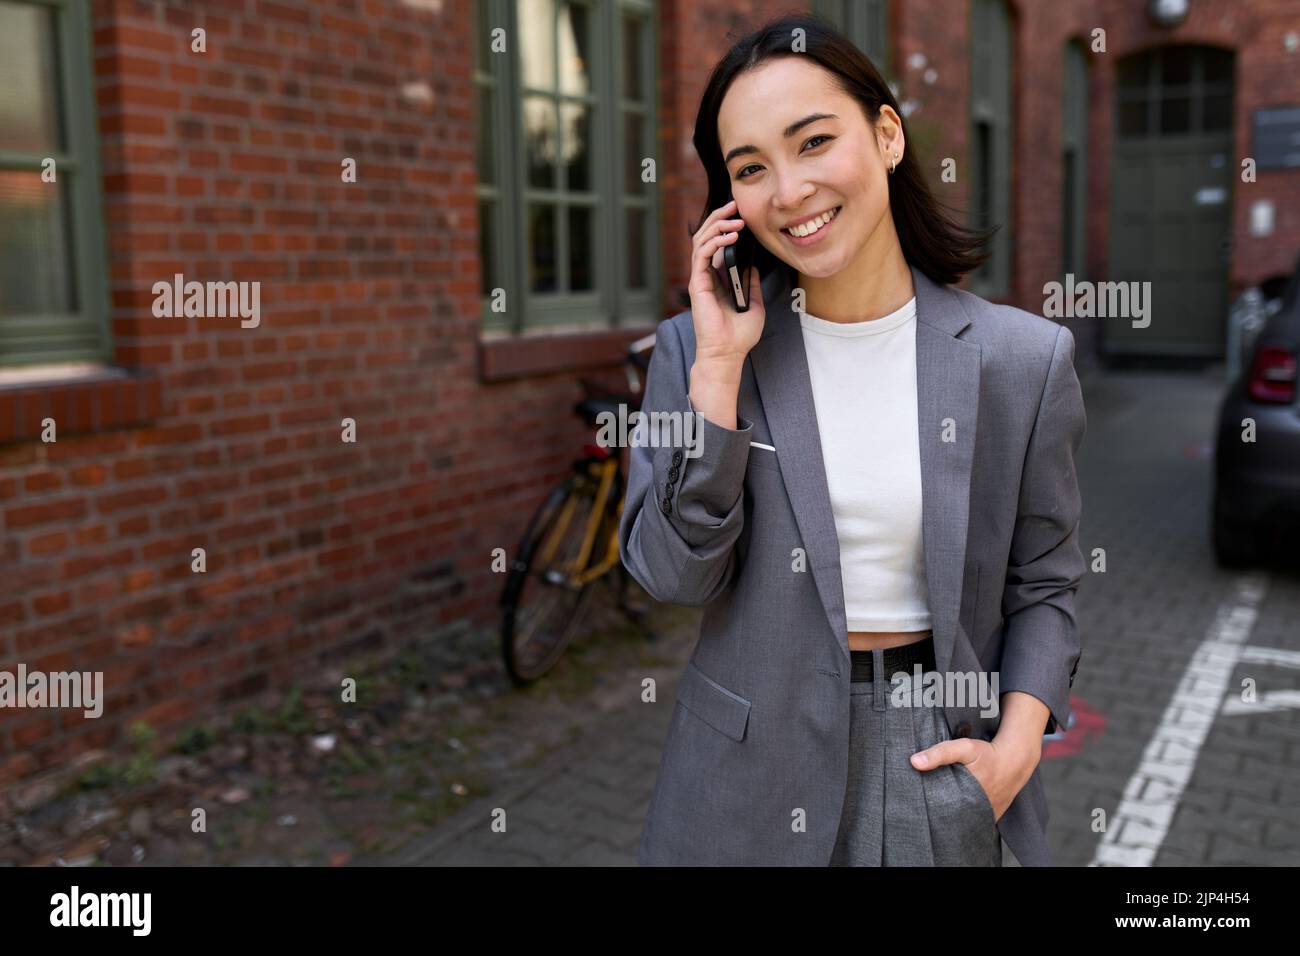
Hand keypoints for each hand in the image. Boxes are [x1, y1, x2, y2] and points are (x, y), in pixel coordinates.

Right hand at [688, 198, 765, 367]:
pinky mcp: (697, 284)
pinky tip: (730, 237)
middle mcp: (706, 276)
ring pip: (701, 241)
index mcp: (717, 279)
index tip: (740, 215)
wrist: (728, 353)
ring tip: (735, 219)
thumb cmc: (738, 335)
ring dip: (717, 226)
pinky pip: (701, 254)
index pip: (717, 245)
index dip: (725, 227)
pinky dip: (714, 241)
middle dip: (719, 218)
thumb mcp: (754, 304)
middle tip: (734, 205)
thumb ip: (752, 284)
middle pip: (706, 237)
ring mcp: (700, 279)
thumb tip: (754, 267)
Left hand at [909, 733, 1038, 822]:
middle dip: (939, 812)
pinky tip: (957, 810)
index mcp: (966, 797)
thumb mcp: (964, 748)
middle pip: (951, 816)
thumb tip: (914, 762)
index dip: (929, 806)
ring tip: (940, 811)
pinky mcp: (992, 816)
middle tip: (926, 806)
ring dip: (953, 817)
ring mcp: (985, 815)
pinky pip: (975, 820)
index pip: (940, 809)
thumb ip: (940, 753)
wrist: (1015, 761)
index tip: (917, 801)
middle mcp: (977, 810)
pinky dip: (966, 817)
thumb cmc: (988, 754)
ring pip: (963, 820)